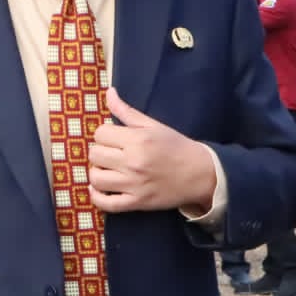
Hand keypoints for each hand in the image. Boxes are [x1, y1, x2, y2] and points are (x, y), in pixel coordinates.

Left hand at [88, 88, 213, 212]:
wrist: (201, 174)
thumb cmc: (176, 146)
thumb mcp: (153, 125)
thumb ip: (127, 111)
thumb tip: (108, 92)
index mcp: (138, 139)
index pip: (100, 134)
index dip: (104, 135)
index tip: (113, 139)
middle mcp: (134, 161)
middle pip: (94, 154)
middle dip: (100, 152)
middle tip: (111, 154)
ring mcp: (134, 184)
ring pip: (95, 178)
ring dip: (97, 173)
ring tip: (107, 170)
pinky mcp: (136, 202)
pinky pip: (106, 203)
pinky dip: (97, 197)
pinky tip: (100, 189)